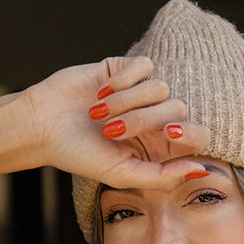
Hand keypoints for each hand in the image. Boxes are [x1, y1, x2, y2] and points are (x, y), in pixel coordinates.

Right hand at [0, 55, 209, 188]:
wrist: (43, 125)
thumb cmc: (79, 155)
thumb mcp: (122, 174)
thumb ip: (162, 177)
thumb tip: (201, 171)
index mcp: (157, 146)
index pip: (196, 134)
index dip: (189, 133)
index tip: (167, 135)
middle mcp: (153, 118)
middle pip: (177, 108)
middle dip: (144, 120)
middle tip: (111, 131)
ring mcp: (140, 92)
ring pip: (160, 87)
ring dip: (127, 102)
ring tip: (99, 114)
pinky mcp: (124, 69)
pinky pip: (145, 66)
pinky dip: (125, 80)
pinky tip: (102, 92)